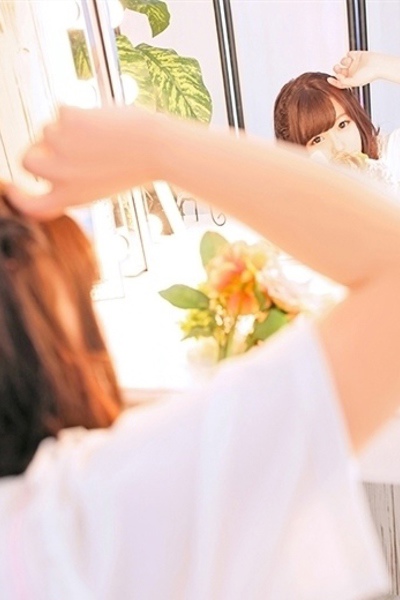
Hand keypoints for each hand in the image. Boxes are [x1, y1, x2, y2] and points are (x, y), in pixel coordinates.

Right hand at [8, 105, 158, 217]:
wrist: (156, 148)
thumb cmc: (135, 167)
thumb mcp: (100, 188)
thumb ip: (72, 183)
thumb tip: (50, 166)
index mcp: (70, 197)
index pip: (29, 205)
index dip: (17, 196)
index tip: (12, 187)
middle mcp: (59, 176)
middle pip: (27, 161)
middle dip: (37, 151)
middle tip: (57, 146)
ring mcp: (60, 147)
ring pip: (47, 131)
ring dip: (66, 130)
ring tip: (98, 136)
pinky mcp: (66, 120)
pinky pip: (61, 111)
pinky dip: (77, 113)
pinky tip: (100, 122)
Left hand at [327, 51, 378, 89]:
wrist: (377, 65)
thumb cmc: (368, 75)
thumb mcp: (354, 82)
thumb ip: (343, 82)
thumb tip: (336, 77)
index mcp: (351, 80)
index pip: (339, 82)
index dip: (333, 81)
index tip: (328, 79)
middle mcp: (351, 72)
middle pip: (339, 71)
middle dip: (336, 70)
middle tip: (337, 68)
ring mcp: (353, 64)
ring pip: (342, 62)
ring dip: (343, 62)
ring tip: (348, 62)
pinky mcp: (356, 55)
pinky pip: (348, 54)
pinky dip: (349, 55)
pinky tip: (353, 57)